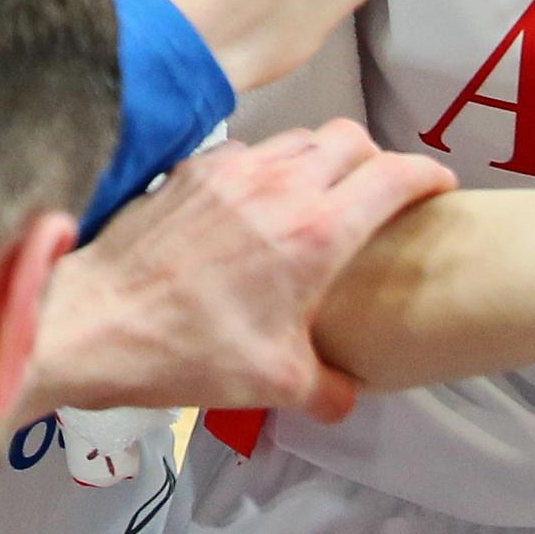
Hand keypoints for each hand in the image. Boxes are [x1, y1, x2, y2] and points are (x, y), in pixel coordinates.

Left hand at [30, 122, 446, 418]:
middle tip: (379, 190)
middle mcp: (281, 185)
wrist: (96, 322)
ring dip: (320, 159)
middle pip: (352, 138)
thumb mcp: (276, 383)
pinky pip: (248, 152)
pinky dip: (267, 167)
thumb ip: (329, 388)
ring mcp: (232, 170)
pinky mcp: (191, 171)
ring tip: (320, 194)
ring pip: (299, 138)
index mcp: (318, 231)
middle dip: (376, 159)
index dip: (428, 177)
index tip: (438, 189)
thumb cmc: (186, 351)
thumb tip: (346, 395)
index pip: (396, 175)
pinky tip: (256, 203)